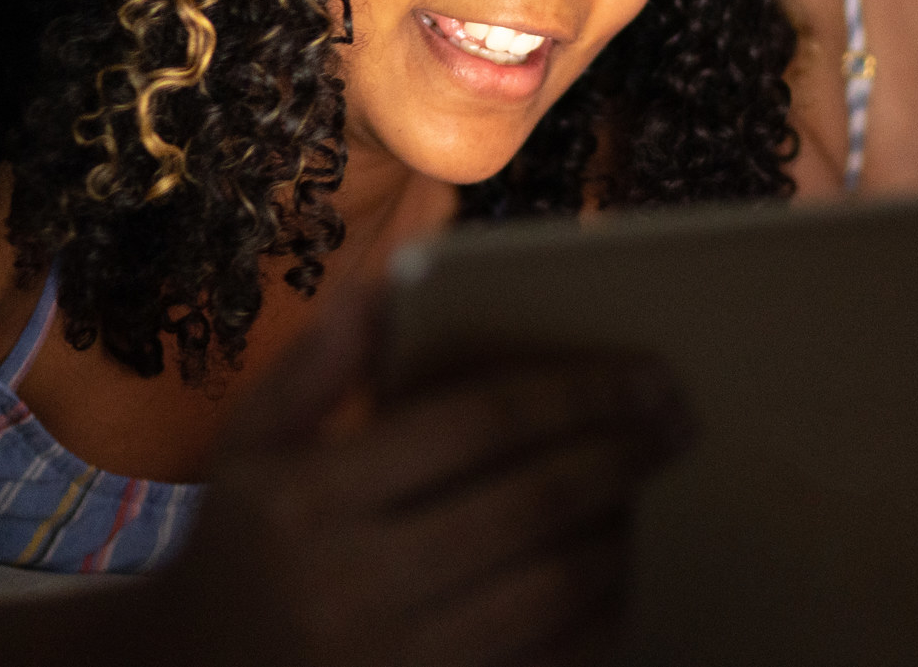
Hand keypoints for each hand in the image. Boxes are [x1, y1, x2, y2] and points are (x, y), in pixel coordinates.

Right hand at [161, 280, 693, 666]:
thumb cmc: (239, 552)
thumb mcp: (247, 449)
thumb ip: (317, 366)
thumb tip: (391, 287)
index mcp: (311, 501)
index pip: (476, 426)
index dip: (575, 392)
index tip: (644, 371)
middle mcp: (353, 588)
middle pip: (531, 506)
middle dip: (621, 454)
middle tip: (679, 420)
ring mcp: (396, 666)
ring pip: (553, 591)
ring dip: (620, 532)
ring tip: (653, 486)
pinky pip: (548, 664)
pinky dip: (599, 617)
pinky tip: (620, 575)